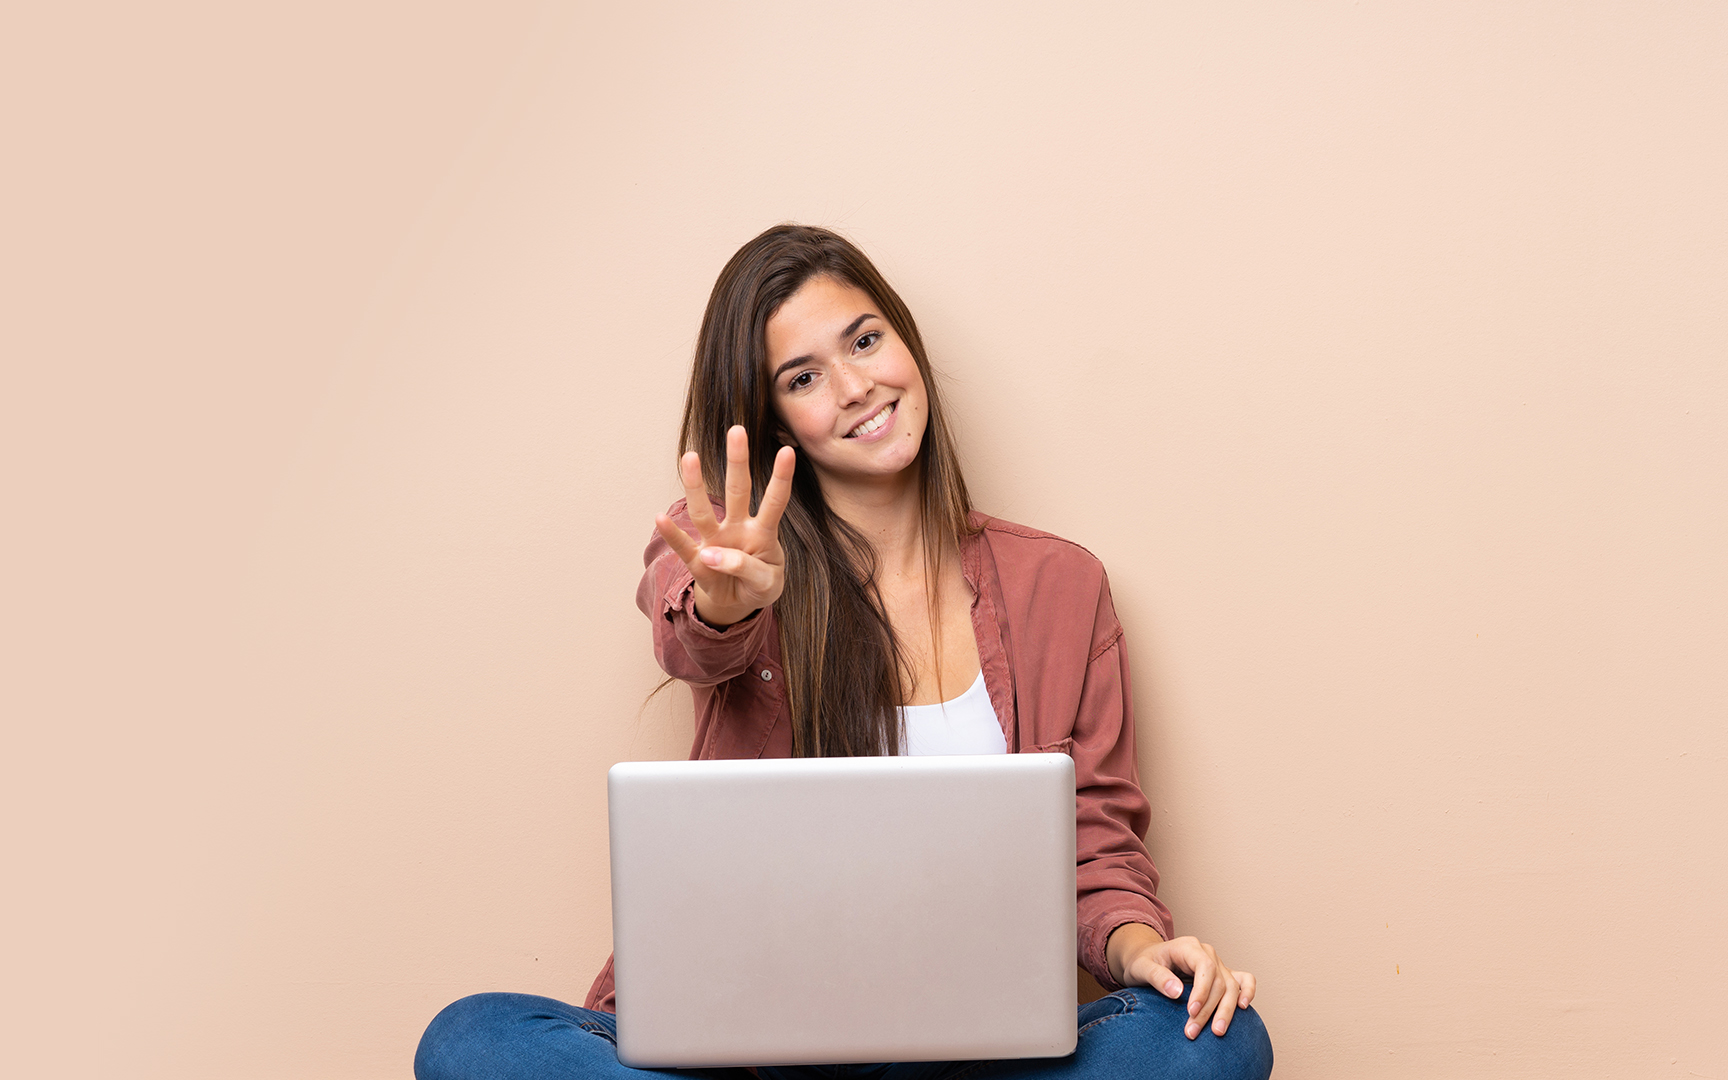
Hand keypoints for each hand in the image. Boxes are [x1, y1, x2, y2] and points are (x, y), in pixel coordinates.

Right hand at [653, 426, 795, 627]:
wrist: (740, 603)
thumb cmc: (759, 584)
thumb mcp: (767, 583)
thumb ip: (748, 569)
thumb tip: (710, 555)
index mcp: (763, 531)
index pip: (775, 501)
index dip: (781, 478)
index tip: (787, 450)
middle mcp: (738, 528)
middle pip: (737, 491)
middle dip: (737, 461)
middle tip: (737, 430)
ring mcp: (716, 542)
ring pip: (704, 512)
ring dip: (696, 485)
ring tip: (690, 457)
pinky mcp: (698, 562)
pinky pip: (683, 547)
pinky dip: (672, 535)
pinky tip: (660, 518)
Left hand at [1106, 923, 1256, 1039]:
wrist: (1145, 960)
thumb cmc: (1143, 962)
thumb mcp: (1142, 967)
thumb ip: (1157, 977)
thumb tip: (1177, 992)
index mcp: (1189, 947)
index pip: (1205, 968)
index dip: (1202, 991)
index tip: (1190, 1012)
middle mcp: (1207, 953)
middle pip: (1219, 982)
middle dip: (1209, 1009)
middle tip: (1193, 1032)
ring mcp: (1217, 963)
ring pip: (1232, 987)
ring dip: (1226, 1011)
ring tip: (1217, 1032)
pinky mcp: (1222, 975)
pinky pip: (1243, 979)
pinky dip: (1248, 991)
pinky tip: (1243, 1007)